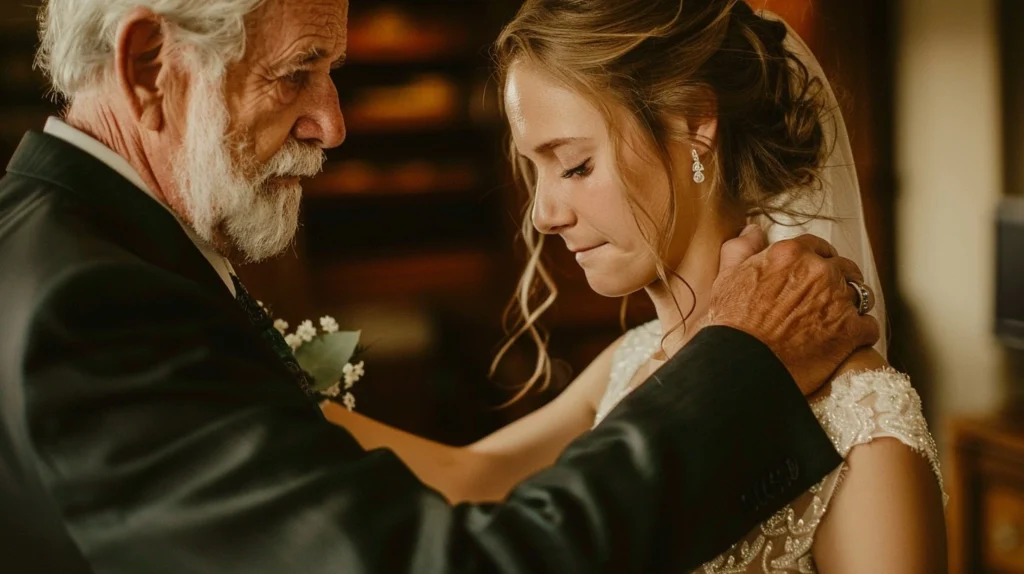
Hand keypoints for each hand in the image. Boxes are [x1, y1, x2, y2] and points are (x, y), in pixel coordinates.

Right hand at [706, 225, 879, 394]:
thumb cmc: (732, 324)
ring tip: (835, 321)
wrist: (743, 364)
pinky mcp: (851, 331)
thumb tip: (752, 230)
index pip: (817, 247)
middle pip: (844, 268)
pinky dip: (860, 334)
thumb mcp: (727, 278)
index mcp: (791, 255)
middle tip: (824, 300)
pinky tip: (846, 342)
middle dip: (838, 281)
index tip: (813, 273)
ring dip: (850, 306)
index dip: (817, 260)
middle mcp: (819, 272)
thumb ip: (742, 248)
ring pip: (860, 295)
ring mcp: (838, 300)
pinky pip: (869, 326)